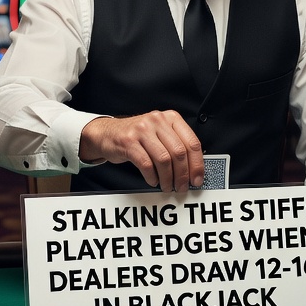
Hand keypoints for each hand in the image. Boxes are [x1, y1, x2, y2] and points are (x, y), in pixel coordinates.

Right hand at [79, 111, 204, 191]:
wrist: (107, 133)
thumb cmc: (138, 137)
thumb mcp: (160, 133)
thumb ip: (176, 145)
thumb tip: (194, 170)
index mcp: (171, 118)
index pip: (192, 142)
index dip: (197, 164)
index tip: (197, 179)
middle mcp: (157, 120)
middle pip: (179, 153)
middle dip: (183, 175)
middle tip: (182, 187)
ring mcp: (142, 130)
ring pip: (164, 160)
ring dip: (168, 179)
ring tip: (167, 187)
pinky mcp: (128, 141)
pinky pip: (146, 164)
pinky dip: (152, 177)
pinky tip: (153, 181)